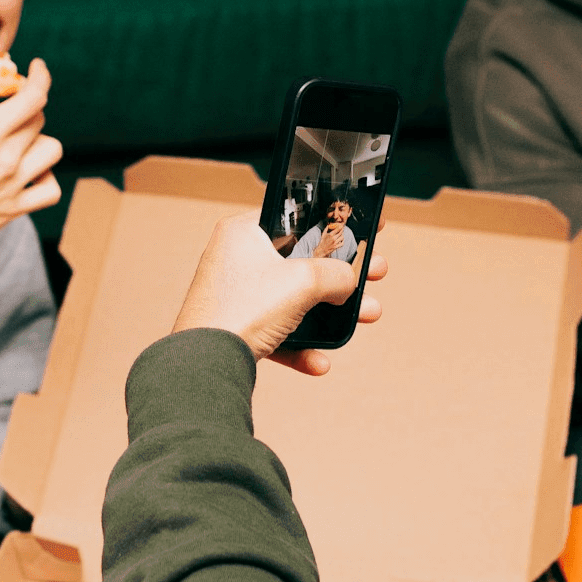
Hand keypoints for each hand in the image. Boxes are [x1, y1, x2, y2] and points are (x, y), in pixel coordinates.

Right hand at [0, 60, 63, 288]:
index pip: (32, 97)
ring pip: (53, 151)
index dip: (41, 77)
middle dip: (28, 106)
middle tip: (14, 107)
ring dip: (41, 140)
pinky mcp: (14, 210)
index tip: (37, 69)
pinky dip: (47, 179)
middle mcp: (6, 158)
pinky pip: (51, 190)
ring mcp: (13, 186)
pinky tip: (30, 173)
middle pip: (39, 119)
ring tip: (22, 140)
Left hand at [173, 212, 385, 375]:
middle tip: (376, 270)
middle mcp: (237, 260)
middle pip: (303, 261)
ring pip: (295, 300)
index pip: (296, 217)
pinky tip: (320, 361)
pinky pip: (279, 332)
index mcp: (244, 232)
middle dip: (344, 272)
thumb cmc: (242, 310)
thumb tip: (349, 281)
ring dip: (333, 311)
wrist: (205, 364)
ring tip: (368, 314)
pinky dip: (302, 345)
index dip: (333, 221)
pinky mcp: (237, 329)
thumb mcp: (303, 281)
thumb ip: (336, 273)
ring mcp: (236, 296)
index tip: (362, 225)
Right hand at [313, 224, 345, 257]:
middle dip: (342, 231)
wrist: (321, 250)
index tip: (342, 226)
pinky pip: (342, 243)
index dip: (341, 227)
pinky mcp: (336, 246)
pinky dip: (343, 241)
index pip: (338, 229)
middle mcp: (333, 238)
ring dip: (342, 236)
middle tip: (342, 230)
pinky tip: (341, 241)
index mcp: (330, 234)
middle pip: (341, 233)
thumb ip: (326, 229)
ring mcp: (335, 243)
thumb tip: (328, 225)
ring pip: (342, 237)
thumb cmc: (322, 242)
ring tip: (341, 235)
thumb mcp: (323, 234)